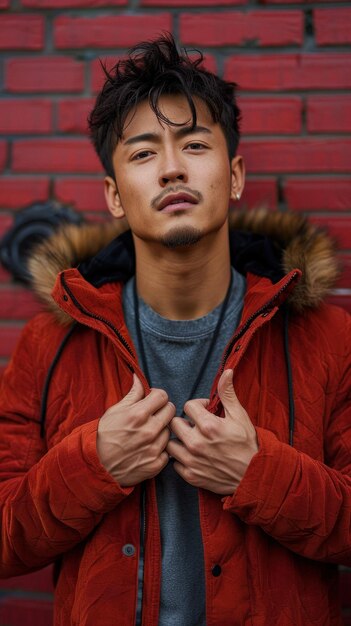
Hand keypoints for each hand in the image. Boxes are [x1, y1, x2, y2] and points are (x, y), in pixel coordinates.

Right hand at [97, 375, 174, 486]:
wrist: (99, 467)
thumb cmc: (105, 436)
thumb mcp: (115, 411)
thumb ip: (132, 394)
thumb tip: (139, 377)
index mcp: (138, 414)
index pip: (162, 396)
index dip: (157, 396)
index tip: (152, 400)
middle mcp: (149, 431)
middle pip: (171, 410)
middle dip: (163, 409)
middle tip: (153, 415)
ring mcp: (154, 448)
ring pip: (169, 430)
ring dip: (161, 429)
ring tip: (147, 433)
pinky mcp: (157, 463)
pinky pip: (167, 449)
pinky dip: (160, 448)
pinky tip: (148, 448)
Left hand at [166, 369, 257, 494]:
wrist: (255, 477)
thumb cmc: (248, 445)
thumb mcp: (240, 416)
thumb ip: (228, 393)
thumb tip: (226, 371)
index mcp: (208, 426)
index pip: (188, 406)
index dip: (198, 406)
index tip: (206, 411)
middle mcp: (196, 443)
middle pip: (174, 423)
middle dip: (185, 422)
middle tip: (196, 426)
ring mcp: (192, 461)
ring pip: (170, 443)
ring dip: (179, 441)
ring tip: (192, 441)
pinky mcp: (190, 476)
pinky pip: (174, 463)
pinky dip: (181, 459)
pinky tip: (193, 456)